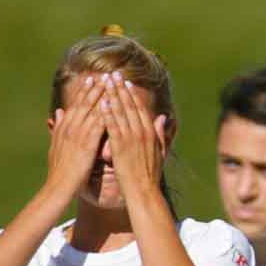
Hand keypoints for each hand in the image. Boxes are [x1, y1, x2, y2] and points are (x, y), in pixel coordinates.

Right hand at [43, 83, 103, 202]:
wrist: (58, 187)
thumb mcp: (56, 145)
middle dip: (95, 88)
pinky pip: (98, 125)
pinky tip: (114, 106)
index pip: (76, 105)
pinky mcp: (86, 144)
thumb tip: (59, 112)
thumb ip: (59, 127)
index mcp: (64, 128)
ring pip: (91, 111)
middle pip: (84, 103)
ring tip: (112, 84)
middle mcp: (69, 128)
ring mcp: (77, 135)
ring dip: (102, 96)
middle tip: (105, 74)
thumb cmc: (60, 170)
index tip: (93, 79)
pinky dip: (105, 114)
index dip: (85, 91)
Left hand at [102, 76, 168, 203]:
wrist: (144, 191)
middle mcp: (142, 132)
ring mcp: (132, 139)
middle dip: (120, 89)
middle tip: (113, 75)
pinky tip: (101, 102)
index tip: (125, 82)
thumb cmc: (150, 174)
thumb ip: (161, 133)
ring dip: (112, 96)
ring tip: (105, 83)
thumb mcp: (160, 151)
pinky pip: (113, 126)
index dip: (132, 94)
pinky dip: (107, 113)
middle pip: (129, 105)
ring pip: (120, 112)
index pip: (140, 108)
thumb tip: (163, 118)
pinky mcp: (121, 146)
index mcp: (151, 133)